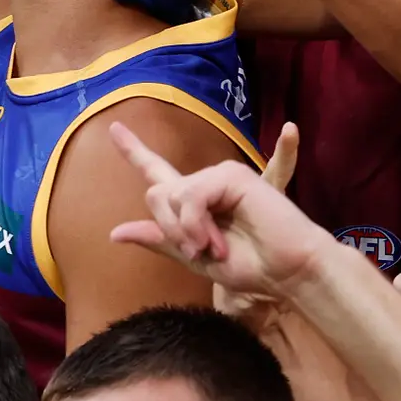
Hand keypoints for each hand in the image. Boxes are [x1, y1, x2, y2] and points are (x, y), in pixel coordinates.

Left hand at [105, 121, 338, 308]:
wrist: (287, 272)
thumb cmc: (251, 267)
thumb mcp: (194, 258)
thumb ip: (160, 240)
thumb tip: (114, 233)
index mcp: (196, 202)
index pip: (158, 174)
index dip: (134, 152)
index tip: (114, 129)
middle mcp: (206, 183)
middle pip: (157, 192)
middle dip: (169, 229)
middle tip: (200, 252)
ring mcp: (220, 176)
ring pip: (169, 195)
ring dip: (185, 231)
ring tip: (214, 248)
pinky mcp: (231, 175)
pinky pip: (190, 196)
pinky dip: (195, 224)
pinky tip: (215, 241)